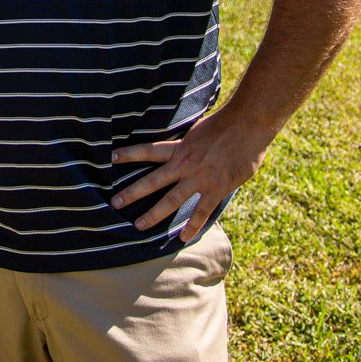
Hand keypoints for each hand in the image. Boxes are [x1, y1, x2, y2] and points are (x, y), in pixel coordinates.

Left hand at [109, 109, 276, 242]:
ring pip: (172, 200)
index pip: (148, 150)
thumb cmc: (227, 123)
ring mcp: (200, 178)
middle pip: (152, 180)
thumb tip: (181, 144)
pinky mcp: (216, 189)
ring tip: (138, 226)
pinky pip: (201, 211)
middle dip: (132, 193)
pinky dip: (192, 226)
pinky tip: (182, 238)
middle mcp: (185, 164)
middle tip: (114, 203)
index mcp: (180, 147)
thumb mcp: (199, 129)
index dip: (130, 154)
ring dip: (154, 214)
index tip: (111, 157)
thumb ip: (188, 141)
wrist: (249, 125)